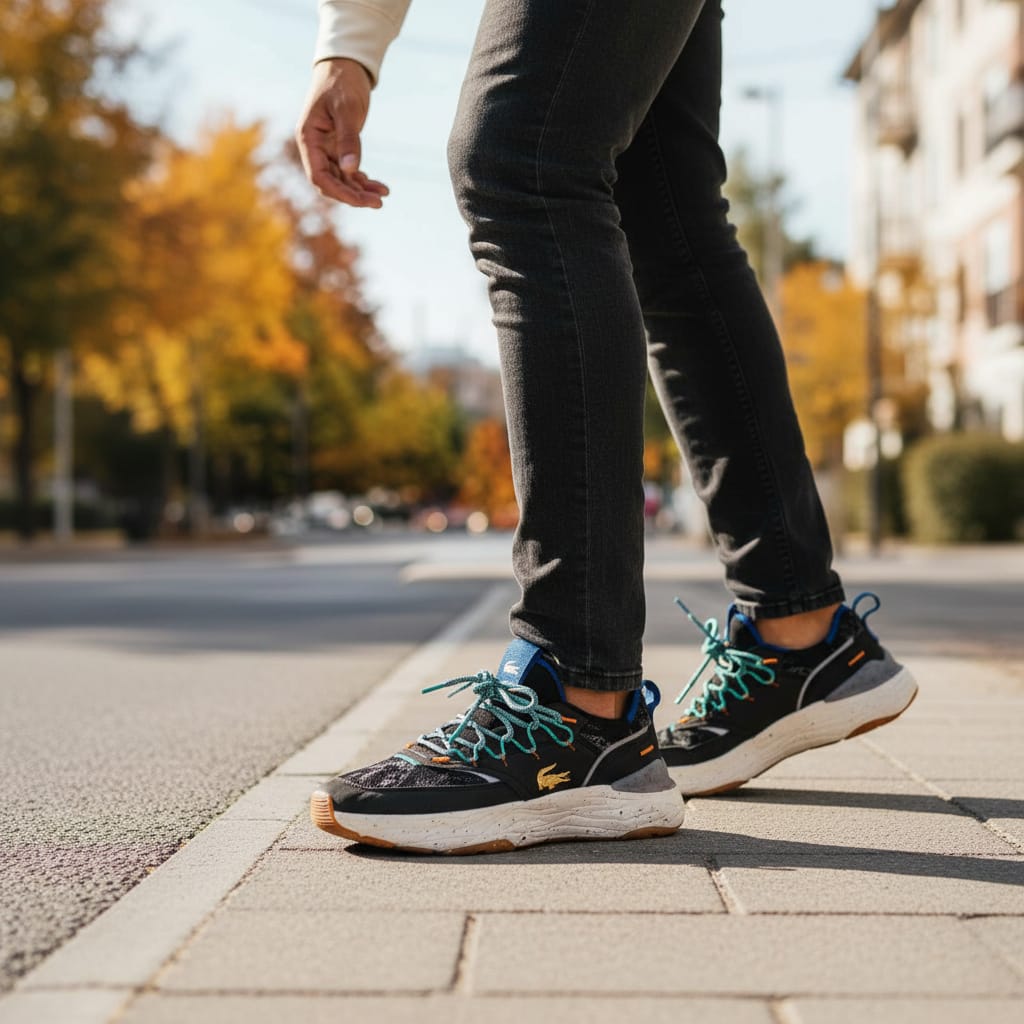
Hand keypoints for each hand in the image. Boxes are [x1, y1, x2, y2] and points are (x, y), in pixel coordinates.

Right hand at [296, 58, 389, 207]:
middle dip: (353, 195)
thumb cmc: (342, 83)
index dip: (339, 193)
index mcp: (308, 139)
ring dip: (361, 190)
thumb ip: (348, 139)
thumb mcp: (347, 110)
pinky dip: (363, 181)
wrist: (345, 67)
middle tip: (379, 202)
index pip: (319, 176)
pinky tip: (380, 187)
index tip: (361, 200)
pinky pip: (349, 172)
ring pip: (342, 180)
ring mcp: (326, 149)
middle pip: (331, 183)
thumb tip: (351, 170)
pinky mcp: (338, 148)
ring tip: (384, 195)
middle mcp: (314, 148)